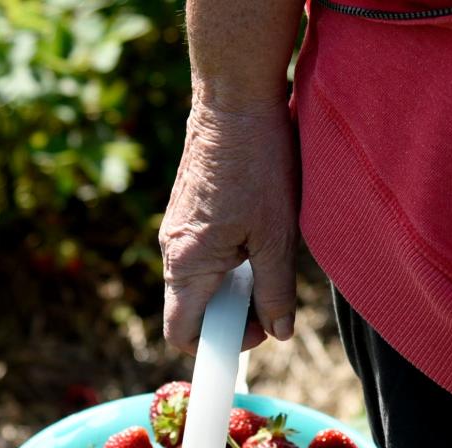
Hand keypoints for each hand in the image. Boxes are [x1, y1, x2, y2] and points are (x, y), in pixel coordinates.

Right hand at [159, 97, 299, 353]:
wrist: (234, 99)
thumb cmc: (258, 163)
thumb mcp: (277, 235)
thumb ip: (275, 290)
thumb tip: (280, 332)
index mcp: (189, 266)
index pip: (182, 335)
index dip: (217, 346)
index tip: (255, 331)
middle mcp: (172, 252)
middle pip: (192, 311)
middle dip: (232, 313)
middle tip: (271, 293)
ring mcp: (175, 232)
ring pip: (199, 283)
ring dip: (232, 284)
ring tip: (267, 253)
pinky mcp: (184, 214)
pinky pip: (200, 256)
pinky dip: (227, 259)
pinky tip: (256, 231)